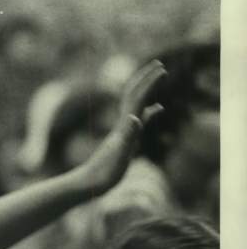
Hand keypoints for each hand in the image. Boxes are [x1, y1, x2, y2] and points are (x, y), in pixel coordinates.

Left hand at [72, 60, 166, 195]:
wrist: (86, 184)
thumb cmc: (103, 174)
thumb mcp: (118, 156)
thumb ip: (128, 137)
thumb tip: (135, 117)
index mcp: (124, 127)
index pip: (138, 99)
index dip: (149, 83)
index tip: (162, 68)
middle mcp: (123, 126)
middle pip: (134, 96)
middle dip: (146, 79)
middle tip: (160, 65)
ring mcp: (122, 132)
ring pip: (136, 105)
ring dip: (147, 91)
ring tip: (157, 82)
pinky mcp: (122, 140)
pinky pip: (139, 120)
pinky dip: (149, 112)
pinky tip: (155, 111)